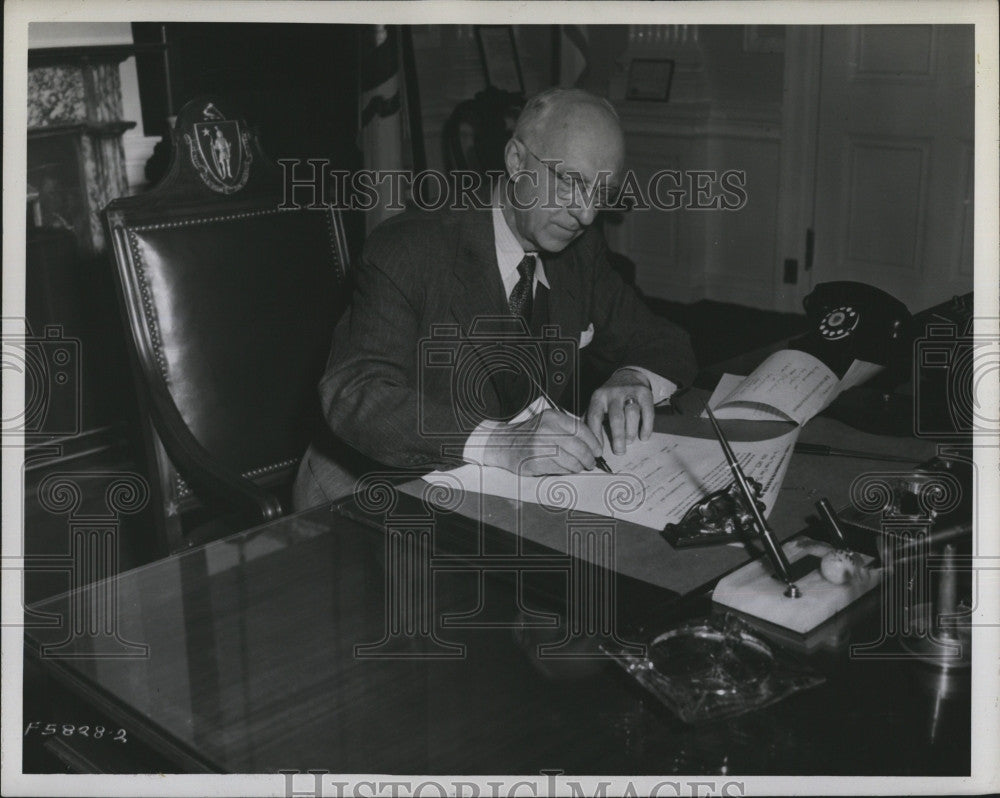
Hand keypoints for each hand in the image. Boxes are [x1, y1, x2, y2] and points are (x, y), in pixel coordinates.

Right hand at [481, 409, 603, 475]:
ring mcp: (541, 446)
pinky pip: (561, 469)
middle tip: (591, 462)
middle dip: (589, 458)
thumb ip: (567, 430)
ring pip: (572, 461)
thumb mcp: (548, 423)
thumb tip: (592, 444)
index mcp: (552, 417)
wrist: (502, 444)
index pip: (582, 430)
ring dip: (579, 467)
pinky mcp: (536, 461)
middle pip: (580, 447)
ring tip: (579, 467)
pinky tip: (567, 469)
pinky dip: (568, 471)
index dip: (594, 442)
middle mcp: (547, 429)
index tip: (598, 450)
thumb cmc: (529, 435)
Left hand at [586, 369, 654, 454]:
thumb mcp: (597, 404)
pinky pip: (648, 412)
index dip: (596, 435)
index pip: (595, 417)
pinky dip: (646, 426)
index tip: (598, 451)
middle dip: (618, 437)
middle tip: (619, 451)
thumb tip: (585, 441)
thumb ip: (590, 420)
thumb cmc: (609, 397)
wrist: (628, 376)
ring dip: (631, 431)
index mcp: (598, 397)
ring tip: (629, 441)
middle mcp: (613, 393)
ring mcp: (630, 392)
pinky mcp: (645, 393)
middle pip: (616, 417)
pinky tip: (644, 437)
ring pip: (632, 414)